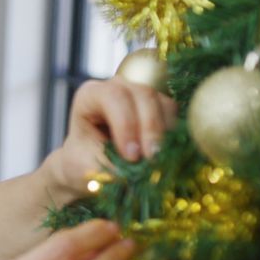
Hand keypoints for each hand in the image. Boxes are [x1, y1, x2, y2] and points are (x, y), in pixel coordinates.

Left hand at [47, 77, 176, 199]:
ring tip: (158, 161)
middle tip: (152, 160)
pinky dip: (173, 136)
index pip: (112, 97)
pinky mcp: (159, 108)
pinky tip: (166, 155)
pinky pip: (175, 116)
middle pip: (143, 95)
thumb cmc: (83, 162)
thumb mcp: (90, 167)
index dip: (126, 124)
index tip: (131, 156)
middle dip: (150, 129)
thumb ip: (113, 166)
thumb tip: (142, 172)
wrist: (90, 165)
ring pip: (164, 104)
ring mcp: (140, 94)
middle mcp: (117, 87)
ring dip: (165, 134)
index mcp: (90, 95)